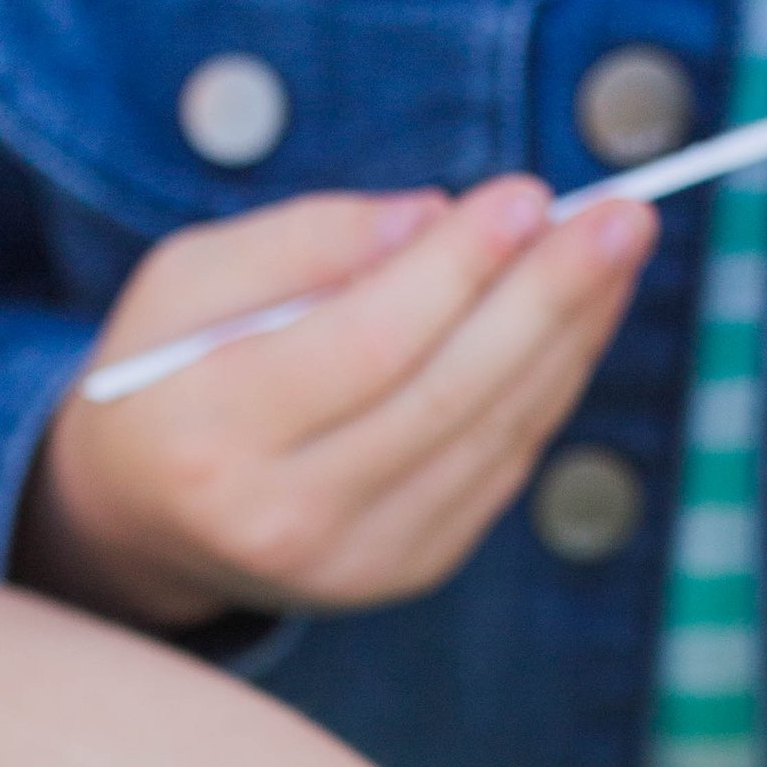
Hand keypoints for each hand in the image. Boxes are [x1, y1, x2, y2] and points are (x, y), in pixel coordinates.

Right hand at [19, 179, 657, 630]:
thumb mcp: (188, 280)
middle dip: (547, 298)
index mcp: (214, 436)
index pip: (368, 346)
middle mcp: (286, 518)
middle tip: (625, 216)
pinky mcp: (402, 573)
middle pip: (447, 396)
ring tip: (618, 251)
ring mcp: (352, 562)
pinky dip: (548, 388)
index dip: (459, 268)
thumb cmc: (165, 373)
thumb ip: (302, 241)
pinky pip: (498, 470)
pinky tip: (578, 319)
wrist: (141, 524)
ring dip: (568, 339)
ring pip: (490, 437)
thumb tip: (434, 216)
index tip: (529, 193)